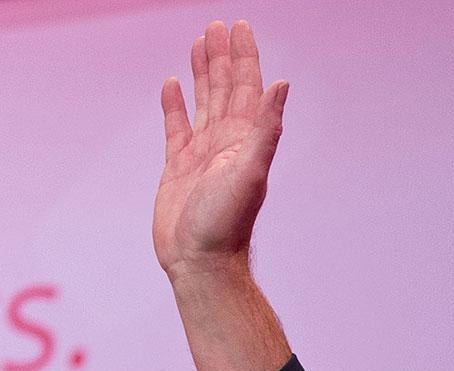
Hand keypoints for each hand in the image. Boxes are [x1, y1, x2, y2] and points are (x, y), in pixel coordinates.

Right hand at [154, 21, 289, 280]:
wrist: (202, 262)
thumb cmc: (227, 224)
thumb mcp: (251, 171)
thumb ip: (266, 128)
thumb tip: (282, 85)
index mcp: (245, 140)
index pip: (246, 88)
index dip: (244, 56)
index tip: (239, 25)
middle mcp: (227, 143)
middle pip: (225, 88)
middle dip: (223, 56)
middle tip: (219, 24)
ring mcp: (203, 153)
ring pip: (203, 102)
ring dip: (201, 73)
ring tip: (200, 43)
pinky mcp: (179, 167)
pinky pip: (176, 127)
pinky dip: (175, 104)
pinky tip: (171, 85)